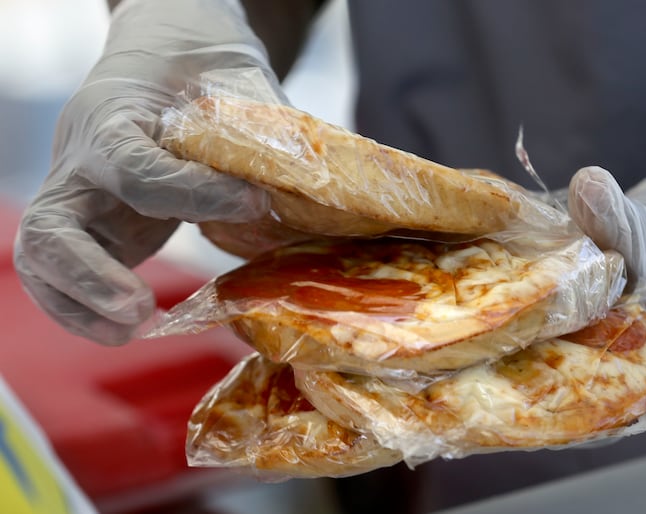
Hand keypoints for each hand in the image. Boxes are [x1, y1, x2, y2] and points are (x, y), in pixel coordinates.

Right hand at [14, 0, 283, 344]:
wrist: (162, 68)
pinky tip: (127, 328)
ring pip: (44, 260)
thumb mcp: (228, 85)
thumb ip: (259, 131)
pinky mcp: (90, 231)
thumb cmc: (197, 75)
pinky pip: (61, 278)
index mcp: (114, 119)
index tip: (255, 204)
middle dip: (92, 275)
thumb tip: (312, 185)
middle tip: (142, 308)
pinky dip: (84, 310)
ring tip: (136, 329)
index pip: (137, 168)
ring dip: (81, 306)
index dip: (193, 194)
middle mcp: (82, 164)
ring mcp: (78, 202)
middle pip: (51, 226)